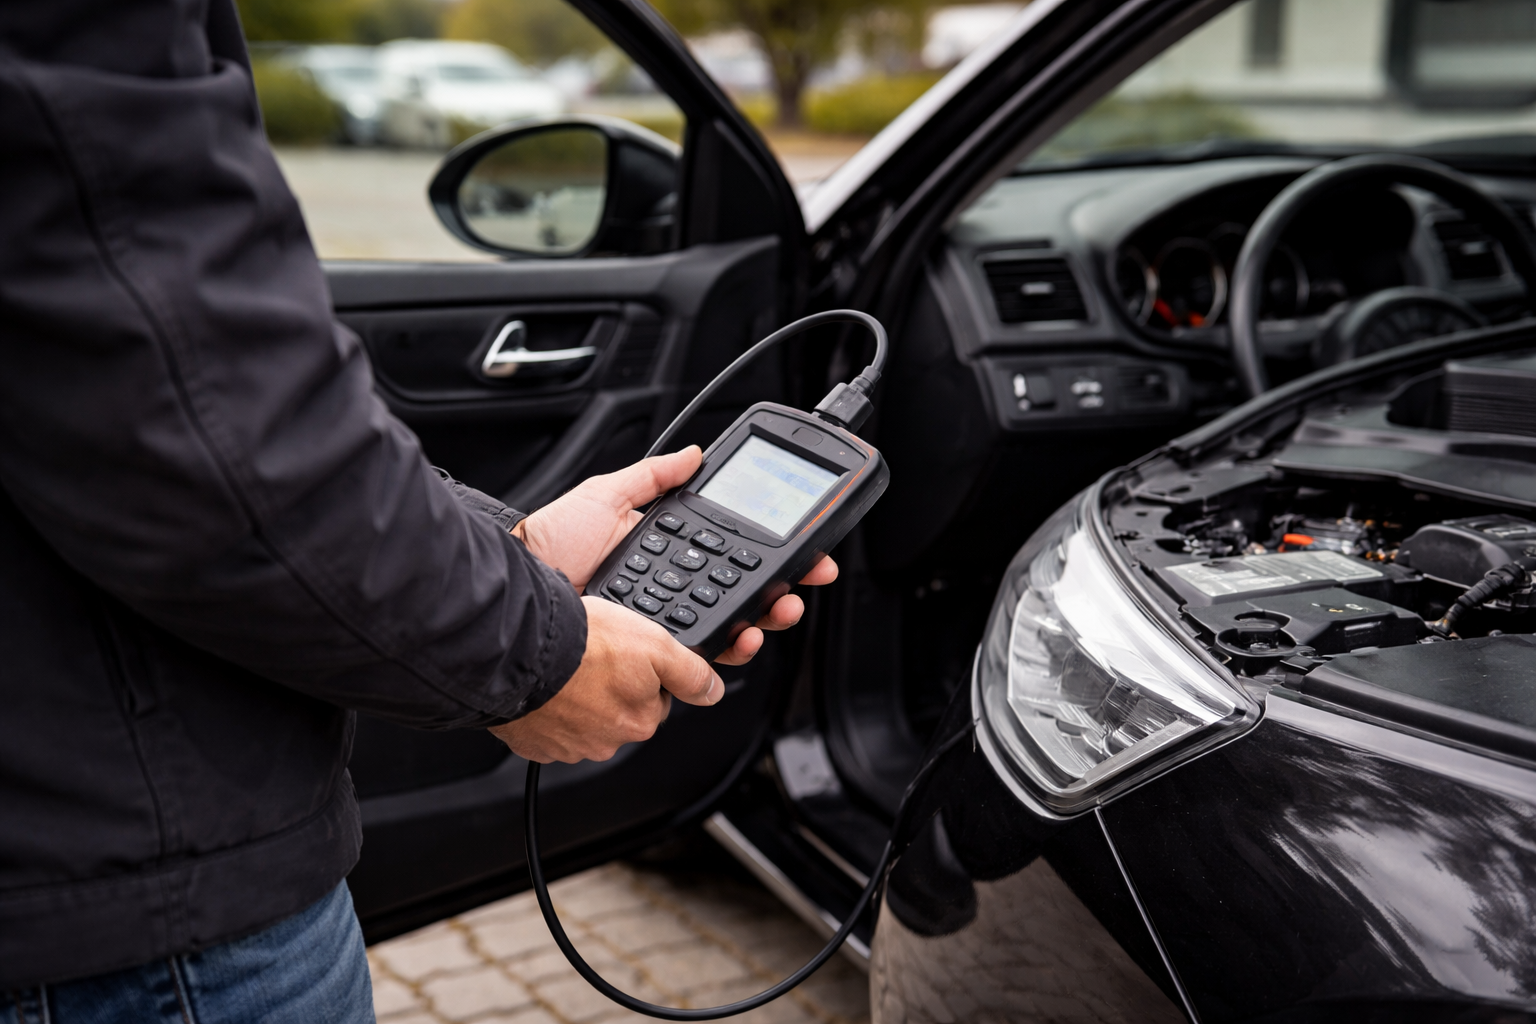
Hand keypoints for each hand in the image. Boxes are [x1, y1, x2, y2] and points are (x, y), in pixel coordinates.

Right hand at [490, 596, 721, 761]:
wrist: (520, 651)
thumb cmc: (584, 644)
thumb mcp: (655, 644)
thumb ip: (690, 672)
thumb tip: (713, 692)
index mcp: (640, 720)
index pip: (655, 699)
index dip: (643, 671)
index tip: (624, 655)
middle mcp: (607, 742)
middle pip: (621, 712)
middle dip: (613, 688)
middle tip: (595, 657)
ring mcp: (568, 746)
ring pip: (585, 720)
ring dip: (580, 698)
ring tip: (568, 669)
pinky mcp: (535, 744)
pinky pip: (550, 726)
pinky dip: (550, 708)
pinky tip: (547, 686)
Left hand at [512, 447, 838, 664]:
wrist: (516, 582)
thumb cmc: (550, 540)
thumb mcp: (607, 494)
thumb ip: (654, 476)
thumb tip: (693, 454)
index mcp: (667, 553)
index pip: (730, 557)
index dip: (772, 558)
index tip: (804, 552)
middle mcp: (669, 590)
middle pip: (739, 597)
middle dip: (781, 593)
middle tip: (801, 586)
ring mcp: (660, 623)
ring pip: (727, 630)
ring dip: (762, 622)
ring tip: (777, 612)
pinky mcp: (647, 652)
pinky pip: (694, 657)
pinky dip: (725, 650)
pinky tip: (740, 638)